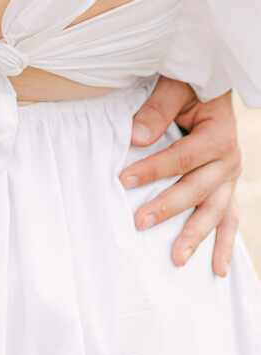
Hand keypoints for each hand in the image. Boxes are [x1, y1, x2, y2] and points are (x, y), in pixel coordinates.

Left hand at [119, 79, 240, 276]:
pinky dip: (223, 243)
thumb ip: (156, 109)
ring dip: (195, 235)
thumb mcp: (174, 86)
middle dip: (168, 206)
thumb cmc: (188, 85)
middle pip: (197, 188)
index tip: (124, 180)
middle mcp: (229, 158)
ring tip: (176, 258)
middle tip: (139, 221)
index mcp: (218, 133)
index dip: (153, 169)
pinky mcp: (227, 186)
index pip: (182, 157)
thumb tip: (136, 137)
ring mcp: (230, 176)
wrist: (208, 85)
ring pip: (214, 210)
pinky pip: (228, 218)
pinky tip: (216, 269)